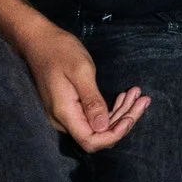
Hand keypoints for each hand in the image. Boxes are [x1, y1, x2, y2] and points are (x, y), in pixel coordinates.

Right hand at [6, 6, 147, 150]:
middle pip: (98, 135)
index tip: (131, 116)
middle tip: (143, 99)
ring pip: (98, 125)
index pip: (91, 141)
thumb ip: (92, 101)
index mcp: (64, 113)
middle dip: (124, 120)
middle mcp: (63, 119)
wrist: (39, 40)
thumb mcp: (80, 71)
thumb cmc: (59, 51)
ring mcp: (65, 114)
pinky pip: (93, 115)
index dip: (113, 135)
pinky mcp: (70, 107)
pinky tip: (124, 95)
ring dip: (121, 112)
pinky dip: (111, 107)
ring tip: (137, 94)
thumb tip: (103, 127)